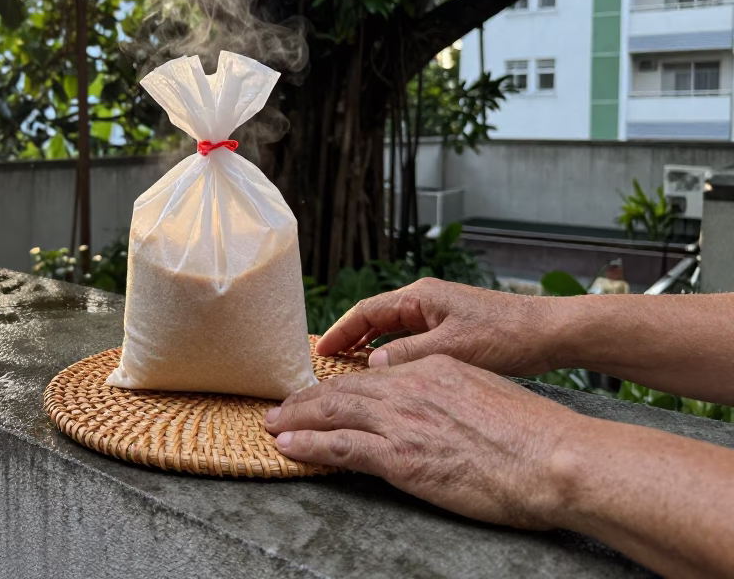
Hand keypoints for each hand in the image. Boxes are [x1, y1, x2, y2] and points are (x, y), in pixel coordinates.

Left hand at [264, 355, 577, 528]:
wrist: (555, 459)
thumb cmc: (535, 437)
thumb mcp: (487, 396)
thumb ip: (453, 395)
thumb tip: (437, 409)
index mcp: (434, 370)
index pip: (373, 377)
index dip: (341, 386)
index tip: (322, 393)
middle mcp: (412, 388)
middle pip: (344, 389)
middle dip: (306, 400)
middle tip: (281, 407)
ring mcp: (403, 421)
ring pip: (333, 413)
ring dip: (296, 420)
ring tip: (272, 424)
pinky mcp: (401, 456)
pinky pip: (340, 448)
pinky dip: (309, 446)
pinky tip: (287, 447)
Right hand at [316, 278, 559, 375]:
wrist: (547, 334)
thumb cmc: (505, 336)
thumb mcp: (452, 349)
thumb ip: (408, 354)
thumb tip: (372, 367)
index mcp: (420, 297)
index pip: (366, 311)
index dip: (341, 331)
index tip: (321, 351)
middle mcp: (424, 302)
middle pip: (374, 319)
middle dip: (350, 340)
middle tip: (327, 365)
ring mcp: (437, 315)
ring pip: (391, 331)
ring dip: (370, 349)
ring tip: (348, 373)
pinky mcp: (449, 331)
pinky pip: (409, 341)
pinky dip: (392, 356)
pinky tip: (388, 376)